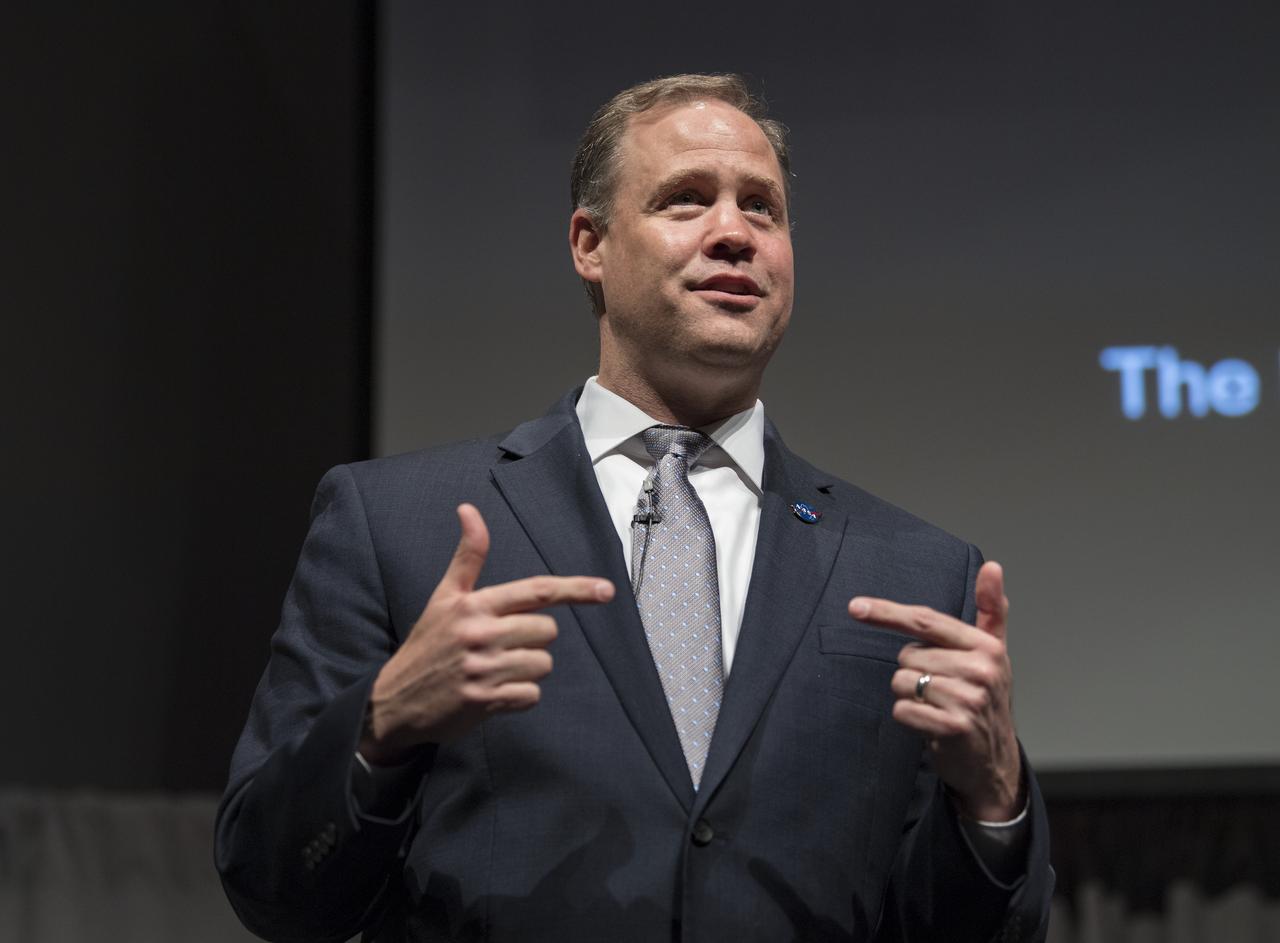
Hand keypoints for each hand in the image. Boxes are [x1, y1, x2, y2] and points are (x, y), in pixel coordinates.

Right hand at [360, 503, 614, 763]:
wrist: (394, 701)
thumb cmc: (428, 645)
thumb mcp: (444, 597)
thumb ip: (467, 556)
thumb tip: (469, 508)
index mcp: (474, 605)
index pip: (535, 591)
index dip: (575, 589)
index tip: (606, 590)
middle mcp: (480, 633)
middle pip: (547, 630)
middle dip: (534, 639)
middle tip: (503, 645)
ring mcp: (483, 669)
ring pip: (542, 664)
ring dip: (527, 670)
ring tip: (495, 670)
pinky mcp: (485, 701)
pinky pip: (531, 695)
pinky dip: (519, 697)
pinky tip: (494, 693)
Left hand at [849, 561, 1021, 820]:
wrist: (994, 761)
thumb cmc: (984, 699)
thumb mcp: (992, 652)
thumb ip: (991, 608)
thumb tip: (992, 565)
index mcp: (986, 645)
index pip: (926, 620)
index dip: (888, 612)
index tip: (854, 607)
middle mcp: (981, 669)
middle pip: (907, 656)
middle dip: (913, 673)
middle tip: (940, 691)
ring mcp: (969, 699)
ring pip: (902, 682)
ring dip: (910, 698)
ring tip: (938, 708)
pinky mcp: (954, 726)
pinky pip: (902, 710)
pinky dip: (909, 719)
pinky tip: (932, 726)